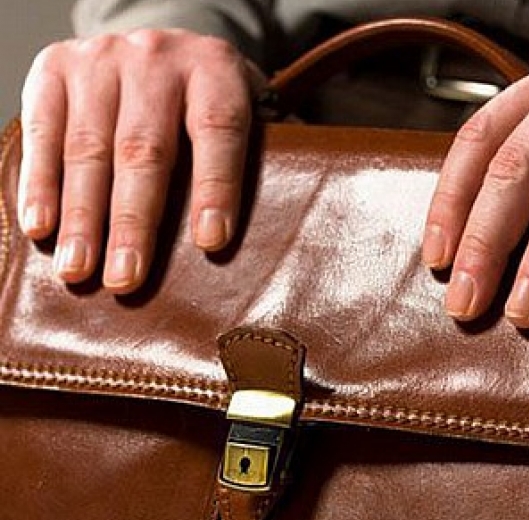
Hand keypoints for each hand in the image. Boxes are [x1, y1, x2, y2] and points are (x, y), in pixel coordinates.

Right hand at [19, 29, 262, 292]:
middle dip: (133, 220)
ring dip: (82, 216)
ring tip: (78, 269)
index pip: (219, 129)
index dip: (216, 186)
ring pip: (89, 147)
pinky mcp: (55, 67)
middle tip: (126, 279)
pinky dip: (39, 183)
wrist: (158, 46)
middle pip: (144, 148)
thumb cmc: (205, 100)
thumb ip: (250, 154)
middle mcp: (158, 59)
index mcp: (215, 69)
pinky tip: (41, 227)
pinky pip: (42, 131)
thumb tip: (249, 231)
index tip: (211, 242)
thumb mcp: (240, 108)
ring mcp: (102, 59)